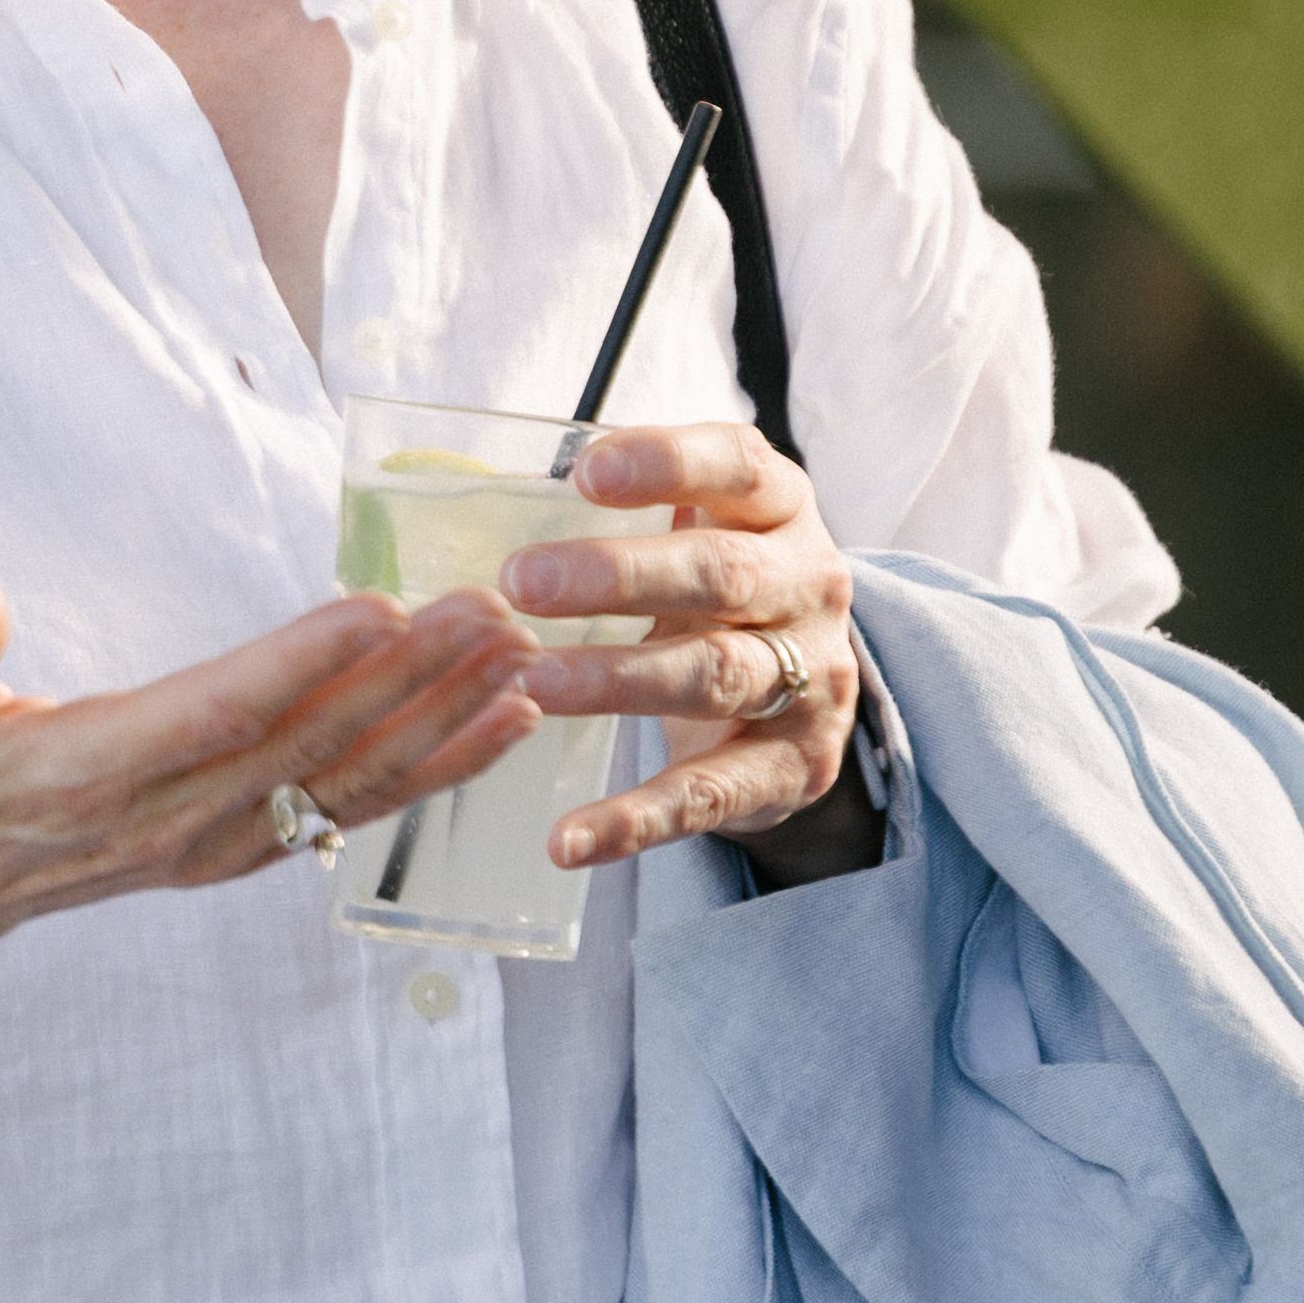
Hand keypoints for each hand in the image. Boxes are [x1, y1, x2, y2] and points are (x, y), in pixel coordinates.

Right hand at [0, 572, 534, 1055]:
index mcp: (87, 774)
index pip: (215, 713)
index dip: (299, 664)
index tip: (381, 607)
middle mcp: (162, 821)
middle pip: (307, 747)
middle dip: (409, 681)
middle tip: (493, 612)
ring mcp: (203, 848)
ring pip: (345, 787)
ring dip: (442, 725)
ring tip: (524, 662)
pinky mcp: (228, 854)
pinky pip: (345, 813)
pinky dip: (430, 773)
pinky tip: (497, 727)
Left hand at [500, 424, 874, 888]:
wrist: (812, 693)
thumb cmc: (724, 591)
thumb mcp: (706, 528)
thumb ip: (636, 506)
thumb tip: (491, 491)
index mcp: (781, 509)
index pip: (739, 467)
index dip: (668, 463)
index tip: (585, 473)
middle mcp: (809, 586)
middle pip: (722, 575)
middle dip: (619, 576)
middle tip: (521, 582)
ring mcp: (811, 680)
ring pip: (715, 677)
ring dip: (618, 680)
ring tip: (533, 681)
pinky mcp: (793, 768)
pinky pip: (709, 794)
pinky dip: (635, 820)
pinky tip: (568, 839)